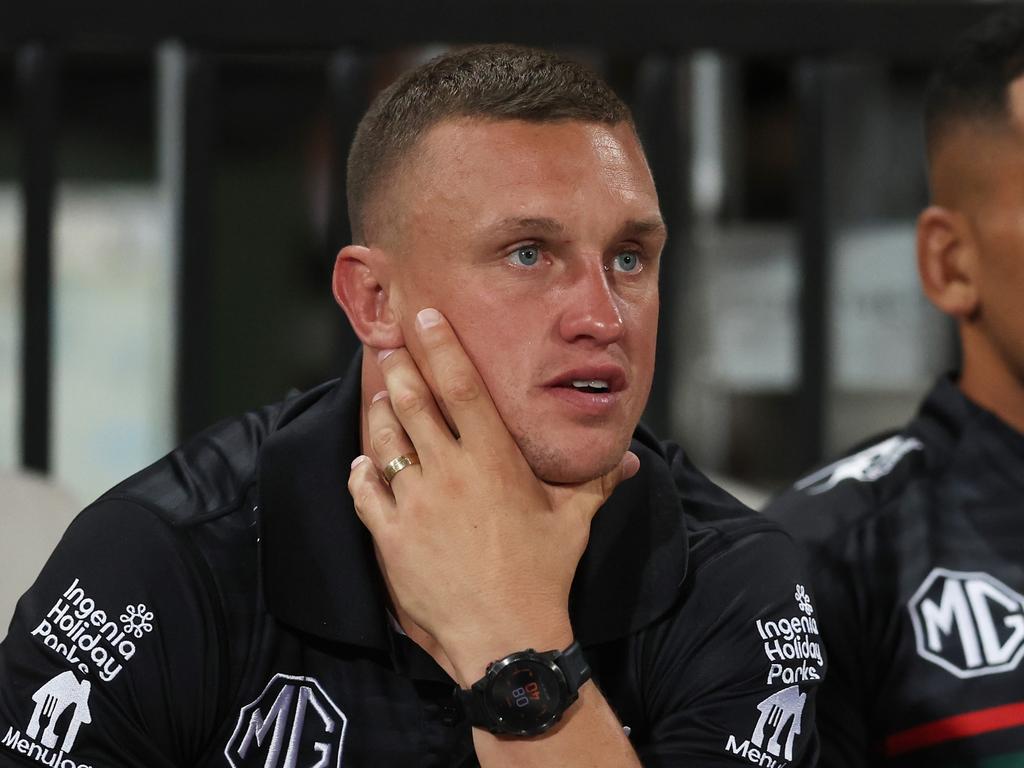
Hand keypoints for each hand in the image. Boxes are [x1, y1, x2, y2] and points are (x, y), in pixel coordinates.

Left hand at [348, 307, 638, 683]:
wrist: (506, 638)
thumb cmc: (544, 576)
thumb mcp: (574, 522)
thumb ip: (598, 483)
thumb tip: (632, 460)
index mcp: (494, 461)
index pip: (463, 387)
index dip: (441, 346)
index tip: (424, 318)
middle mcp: (450, 472)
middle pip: (413, 403)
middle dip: (397, 368)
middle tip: (387, 347)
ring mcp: (415, 504)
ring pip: (384, 441)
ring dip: (378, 412)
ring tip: (377, 395)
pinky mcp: (390, 537)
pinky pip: (364, 491)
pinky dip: (361, 471)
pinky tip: (364, 461)